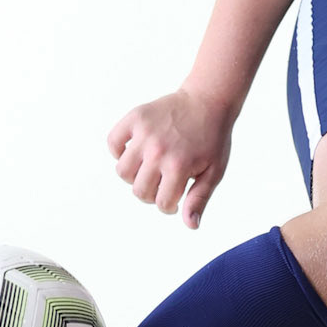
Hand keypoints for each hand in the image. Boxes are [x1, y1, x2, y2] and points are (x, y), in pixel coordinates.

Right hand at [107, 88, 234, 228]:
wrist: (208, 101)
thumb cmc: (213, 140)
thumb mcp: (214, 171)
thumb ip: (199, 199)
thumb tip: (190, 225)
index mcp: (179, 166)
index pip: (161, 203)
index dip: (168, 205)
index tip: (175, 195)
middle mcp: (158, 151)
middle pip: (139, 190)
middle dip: (151, 193)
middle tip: (163, 182)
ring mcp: (144, 133)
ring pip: (122, 171)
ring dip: (133, 176)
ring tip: (148, 168)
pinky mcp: (136, 118)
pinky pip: (113, 142)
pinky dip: (118, 150)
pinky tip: (135, 152)